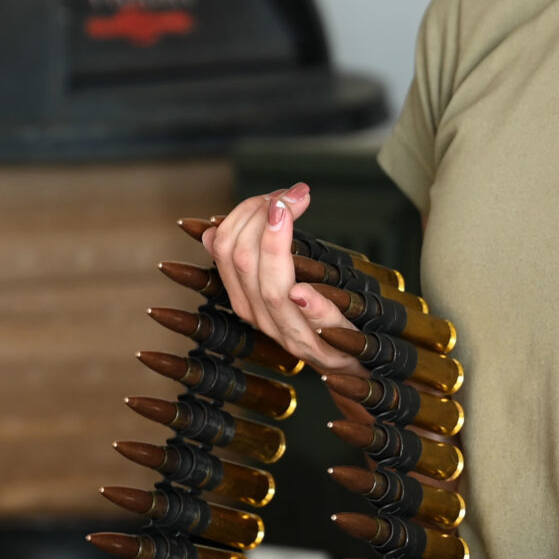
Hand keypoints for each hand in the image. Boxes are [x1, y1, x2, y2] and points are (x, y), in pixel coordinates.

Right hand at [201, 182, 359, 373]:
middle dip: (261, 216)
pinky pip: (317, 326)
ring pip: (271, 290)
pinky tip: (303, 291)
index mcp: (246, 299)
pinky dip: (310, 306)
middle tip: (292, 195)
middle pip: (244, 262)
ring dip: (276, 244)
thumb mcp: (277, 284)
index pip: (227, 249)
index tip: (275, 195)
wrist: (347, 364)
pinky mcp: (328, 348)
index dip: (245, 214)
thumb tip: (211, 232)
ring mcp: (293, 335)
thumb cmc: (313, 318)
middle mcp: (262, 317)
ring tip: (286, 210)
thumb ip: (250, 259)